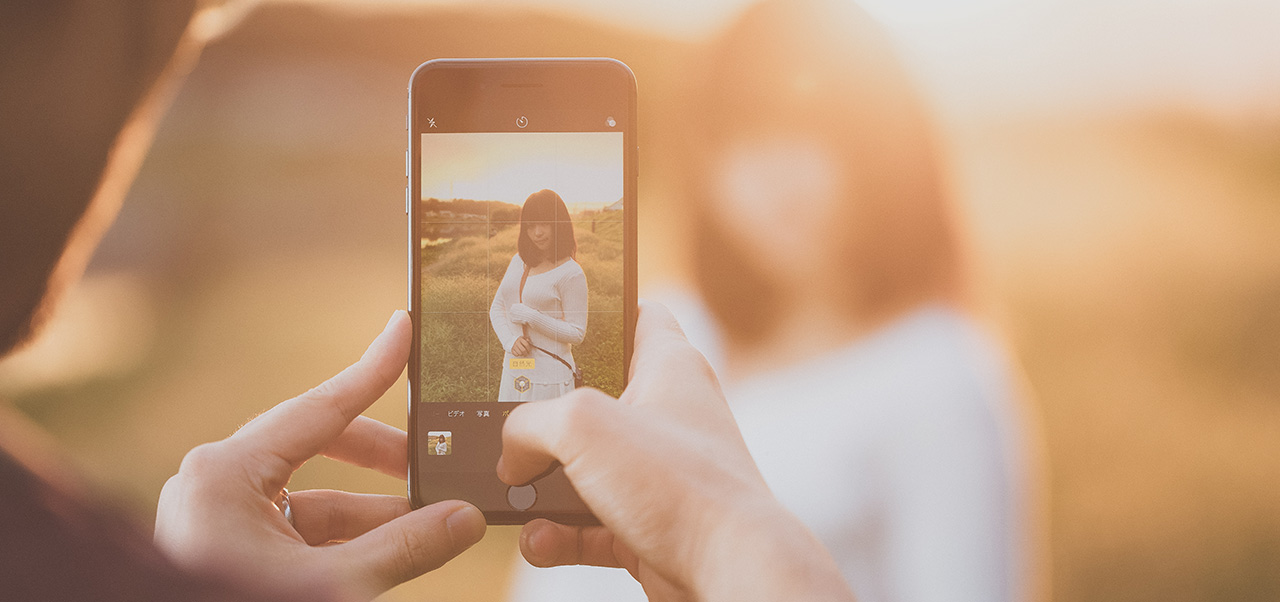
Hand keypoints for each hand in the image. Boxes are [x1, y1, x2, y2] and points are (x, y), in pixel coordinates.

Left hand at [155, 311, 485, 600]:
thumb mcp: (332, 585)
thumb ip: (404, 548)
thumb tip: (465, 519)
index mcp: (225, 473)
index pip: (319, 409)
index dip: (372, 372)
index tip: (404, 333)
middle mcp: (216, 482)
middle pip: (318, 447)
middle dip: (383, 460)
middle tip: (436, 461)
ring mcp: (218, 515)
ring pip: (312, 495)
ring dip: (371, 508)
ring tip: (431, 520)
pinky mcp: (226, 546)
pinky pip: (296, 526)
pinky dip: (343, 536)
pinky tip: (390, 547)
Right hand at [497, 301, 854, 601]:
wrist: (729, 572)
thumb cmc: (683, 486)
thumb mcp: (584, 428)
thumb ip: (530, 424)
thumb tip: (510, 455)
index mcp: (668, 369)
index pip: (636, 316)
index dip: (597, 313)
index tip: (550, 320)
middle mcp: (667, 417)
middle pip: (593, 400)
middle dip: (545, 418)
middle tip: (509, 424)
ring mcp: (657, 475)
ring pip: (584, 470)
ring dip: (542, 487)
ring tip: (516, 494)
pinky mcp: (648, 524)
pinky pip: (589, 524)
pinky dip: (559, 534)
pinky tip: (541, 541)